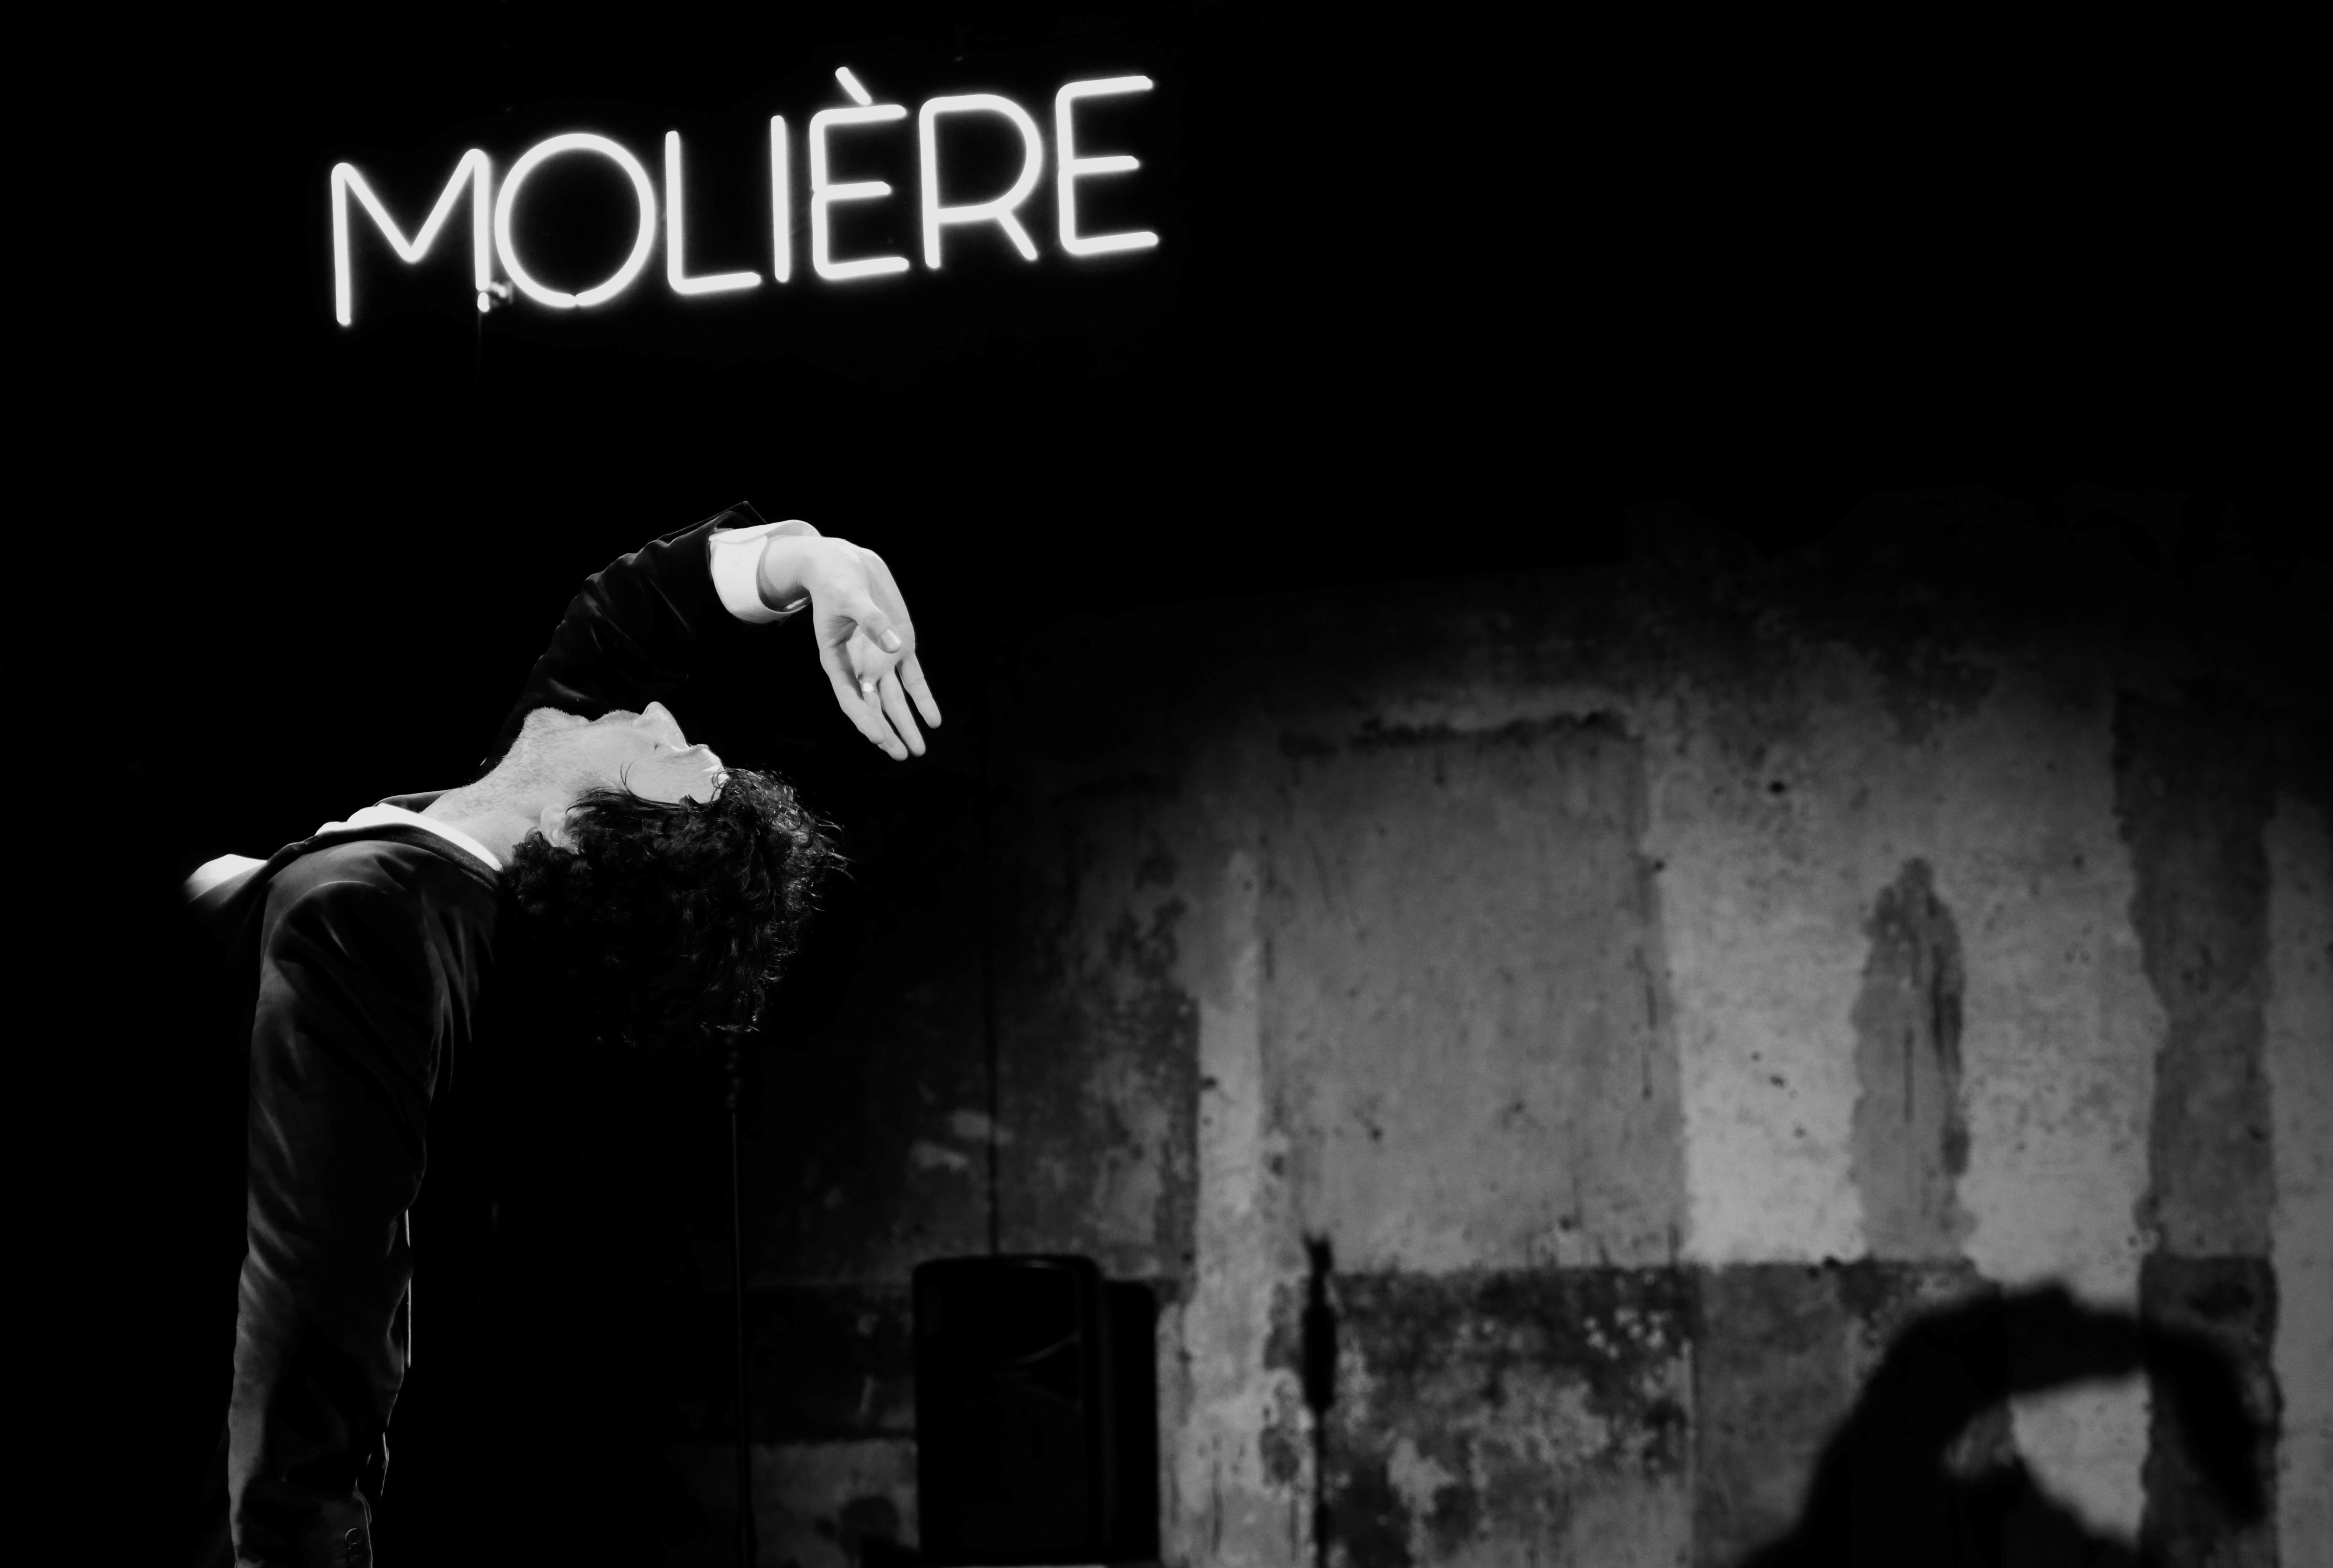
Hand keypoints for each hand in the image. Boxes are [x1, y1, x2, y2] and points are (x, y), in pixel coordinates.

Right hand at [792, 537, 940, 758]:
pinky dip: (923, 699)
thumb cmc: (837, 580)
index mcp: (836, 659)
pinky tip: (933, 720)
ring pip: (894, 699)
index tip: (878, 738)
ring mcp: (880, 659)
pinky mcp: (899, 648)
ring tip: (916, 750)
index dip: (864, 719)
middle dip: (887, 732)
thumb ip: (871, 621)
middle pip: (873, 706)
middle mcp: (859, 665)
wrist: (846, 564)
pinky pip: (913, 680)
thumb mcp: (850, 597)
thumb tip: (895, 646)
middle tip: (901, 754)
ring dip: (905, 724)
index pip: (850, 697)